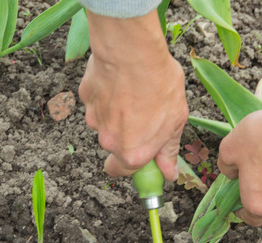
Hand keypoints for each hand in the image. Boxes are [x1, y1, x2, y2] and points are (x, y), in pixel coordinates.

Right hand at [79, 10, 187, 180]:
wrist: (132, 51)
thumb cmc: (158, 84)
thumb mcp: (176, 121)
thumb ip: (168, 150)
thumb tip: (169, 173)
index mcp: (132, 153)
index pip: (124, 171)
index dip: (133, 164)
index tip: (143, 154)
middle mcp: (108, 141)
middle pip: (115, 145)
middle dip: (127, 135)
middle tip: (145, 114)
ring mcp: (94, 119)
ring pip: (105, 122)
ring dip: (117, 114)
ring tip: (136, 93)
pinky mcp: (85, 97)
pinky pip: (98, 102)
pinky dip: (107, 96)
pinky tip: (122, 81)